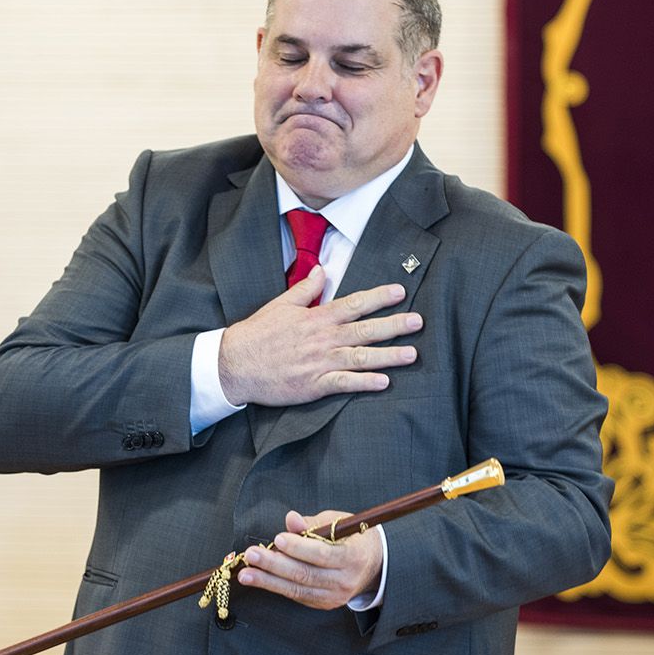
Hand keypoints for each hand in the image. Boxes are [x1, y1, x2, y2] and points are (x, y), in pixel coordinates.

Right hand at [218, 267, 421, 406]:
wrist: (235, 364)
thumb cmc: (257, 334)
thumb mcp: (281, 304)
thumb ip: (306, 288)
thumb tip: (323, 270)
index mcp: (316, 317)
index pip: (354, 304)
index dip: (379, 297)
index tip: (400, 290)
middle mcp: (323, 338)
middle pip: (365, 330)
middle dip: (394, 325)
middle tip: (418, 321)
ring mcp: (320, 362)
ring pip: (361, 357)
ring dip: (388, 356)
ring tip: (412, 354)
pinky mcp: (315, 384)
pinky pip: (345, 383)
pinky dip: (365, 383)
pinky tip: (384, 382)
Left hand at [236, 509, 382, 609]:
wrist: (373, 566)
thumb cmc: (352, 538)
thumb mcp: (339, 523)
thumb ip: (313, 523)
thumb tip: (291, 519)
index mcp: (353, 557)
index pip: (323, 554)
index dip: (299, 548)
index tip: (278, 539)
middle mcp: (345, 580)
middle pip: (306, 574)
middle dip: (275, 565)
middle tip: (252, 554)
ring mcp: (334, 596)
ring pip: (298, 588)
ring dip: (268, 581)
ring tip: (246, 573)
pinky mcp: (323, 604)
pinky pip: (297, 595)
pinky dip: (276, 587)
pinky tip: (258, 579)